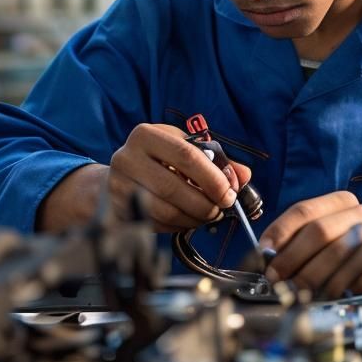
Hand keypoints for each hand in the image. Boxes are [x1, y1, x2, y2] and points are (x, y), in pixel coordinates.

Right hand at [107, 123, 251, 231]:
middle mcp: (127, 158)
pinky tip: (188, 220)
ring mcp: (118, 186)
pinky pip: (156, 225)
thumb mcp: (185, 148)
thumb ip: (216, 160)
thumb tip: (244, 176)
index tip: (229, 193)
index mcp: (146, 135)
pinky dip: (178, 226)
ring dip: (193, 219)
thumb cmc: (158, 159)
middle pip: (173, 188)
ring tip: (207, 216)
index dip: (212, 178)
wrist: (118, 175)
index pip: (186, 156)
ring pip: (164, 211)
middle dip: (205, 204)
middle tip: (221, 209)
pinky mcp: (117, 210)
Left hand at [259, 191, 361, 297]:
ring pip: (340, 250)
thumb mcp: (318, 255)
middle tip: (279, 283)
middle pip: (319, 230)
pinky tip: (341, 293)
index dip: (280, 233)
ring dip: (318, 277)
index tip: (264, 256)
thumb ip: (295, 250)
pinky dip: (348, 283)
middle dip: (294, 259)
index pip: (303, 211)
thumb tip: (266, 257)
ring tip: (304, 295)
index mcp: (338, 203)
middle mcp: (360, 211)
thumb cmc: (348, 267)